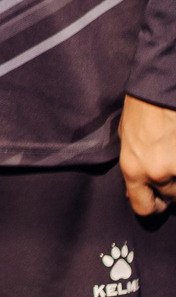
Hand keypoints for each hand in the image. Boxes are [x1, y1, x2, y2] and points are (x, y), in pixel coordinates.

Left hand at [118, 94, 175, 216]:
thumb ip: (133, 169)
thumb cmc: (141, 110)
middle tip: (170, 164)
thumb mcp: (126, 141)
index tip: (159, 199)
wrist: (159, 89)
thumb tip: (134, 192)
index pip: (143, 207)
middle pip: (172, 196)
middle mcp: (156, 172)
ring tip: (173, 153)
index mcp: (132, 169)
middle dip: (173, 186)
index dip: (153, 205)